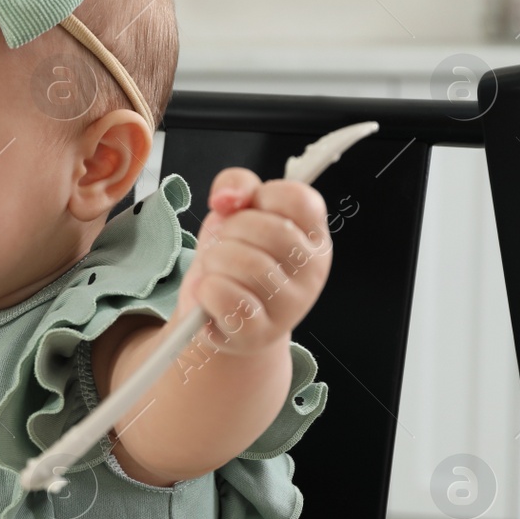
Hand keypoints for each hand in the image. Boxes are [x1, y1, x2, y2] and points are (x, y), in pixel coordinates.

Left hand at [173, 167, 331, 355]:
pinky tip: (210, 294)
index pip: (298, 198)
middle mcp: (311, 271)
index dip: (261, 197)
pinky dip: (206, 290)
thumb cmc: (232, 259)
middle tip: (225, 246)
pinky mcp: (257, 333)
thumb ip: (236, 185)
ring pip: (245, 263)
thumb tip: (227, 197)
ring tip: (216, 271)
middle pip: (268, 229)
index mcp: (313, 236)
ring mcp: (289, 305)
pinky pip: (226, 298)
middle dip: (231, 231)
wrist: (216, 315)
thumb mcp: (234, 213)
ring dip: (215, 261)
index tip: (248, 212)